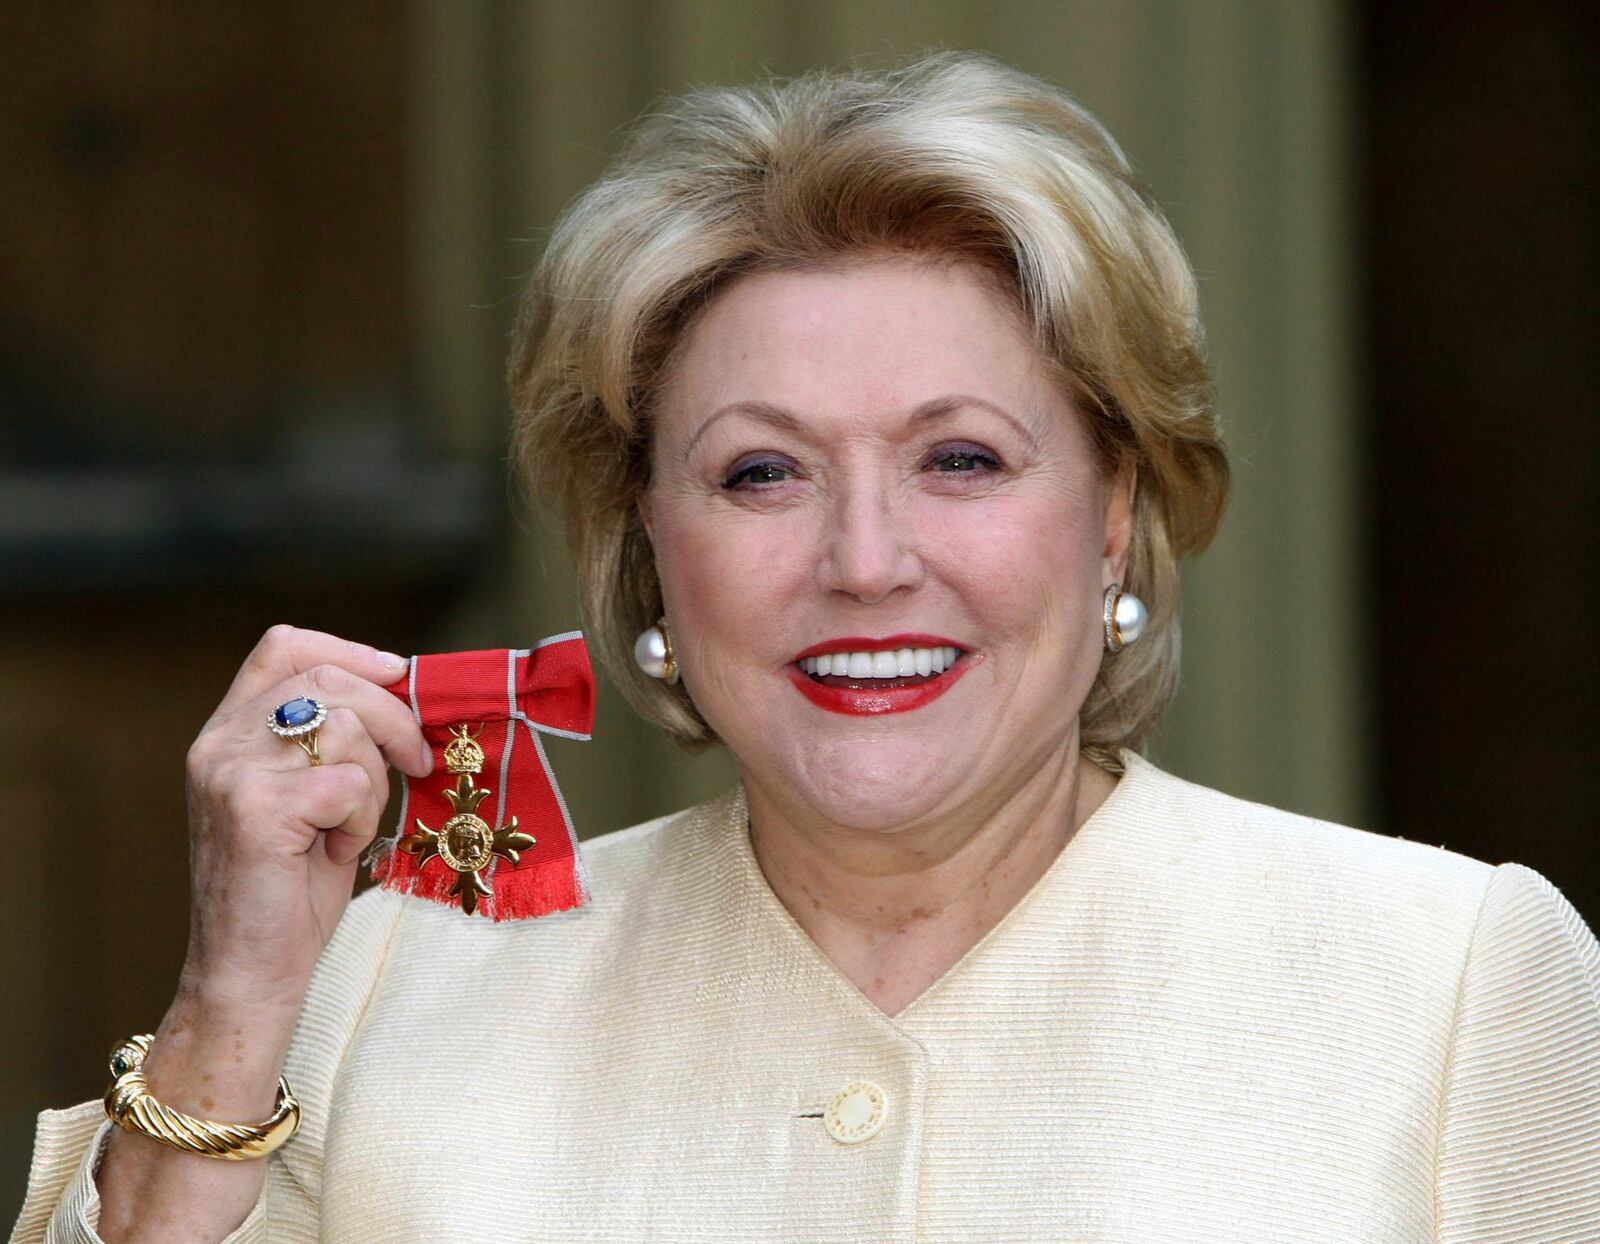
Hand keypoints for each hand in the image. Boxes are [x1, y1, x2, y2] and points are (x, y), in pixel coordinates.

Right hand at [178, 624, 431, 1011]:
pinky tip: (337, 852)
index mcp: (227, 732)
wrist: (249, 971)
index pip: (282, 647)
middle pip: (330, 681)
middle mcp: (219, 743)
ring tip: (346, 829)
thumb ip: (331, 741)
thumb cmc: (290, 887)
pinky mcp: (256, 809)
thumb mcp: (310, 796)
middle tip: (417, 761)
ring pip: (346, 729)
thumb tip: (404, 693)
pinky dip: (360, 820)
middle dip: (393, 718)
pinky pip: (348, 783)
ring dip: (371, 783)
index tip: (398, 673)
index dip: (349, 650)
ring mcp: (232, 773)